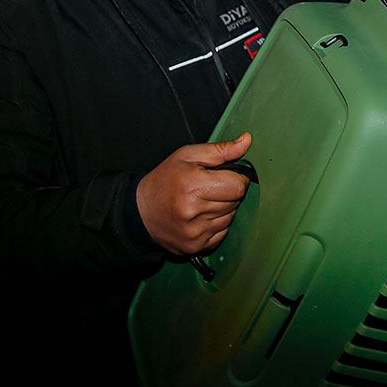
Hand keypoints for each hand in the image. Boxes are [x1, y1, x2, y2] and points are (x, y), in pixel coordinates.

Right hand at [136, 132, 253, 255]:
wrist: (139, 212)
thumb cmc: (165, 179)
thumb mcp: (188, 156)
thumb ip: (221, 150)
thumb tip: (247, 140)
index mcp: (193, 186)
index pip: (238, 185)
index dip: (237, 178)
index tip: (226, 175)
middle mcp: (194, 212)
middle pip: (235, 202)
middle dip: (228, 192)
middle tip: (210, 188)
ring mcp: (194, 233)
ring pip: (230, 217)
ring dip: (223, 208)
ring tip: (203, 201)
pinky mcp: (195, 247)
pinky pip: (222, 232)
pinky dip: (217, 223)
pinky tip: (201, 216)